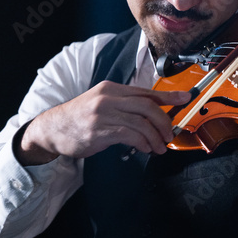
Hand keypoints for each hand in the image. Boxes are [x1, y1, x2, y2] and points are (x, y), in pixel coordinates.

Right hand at [15, 81, 191, 164]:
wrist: (52, 129)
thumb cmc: (79, 118)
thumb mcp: (102, 105)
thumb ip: (124, 106)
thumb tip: (152, 114)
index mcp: (111, 89)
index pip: (145, 91)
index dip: (168, 96)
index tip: (185, 98)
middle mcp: (108, 97)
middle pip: (147, 106)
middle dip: (164, 121)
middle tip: (170, 134)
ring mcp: (103, 113)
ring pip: (141, 122)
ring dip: (155, 137)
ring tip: (160, 147)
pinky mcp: (99, 130)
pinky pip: (130, 135)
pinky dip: (143, 143)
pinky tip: (146, 148)